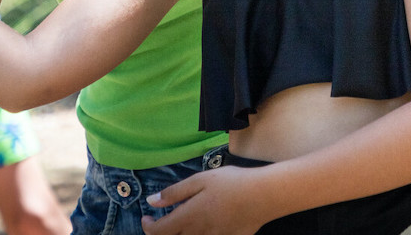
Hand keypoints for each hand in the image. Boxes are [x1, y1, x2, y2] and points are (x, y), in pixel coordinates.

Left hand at [142, 166, 272, 234]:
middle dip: (163, 232)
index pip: (159, 232)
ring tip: (184, 219)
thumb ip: (174, 193)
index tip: (146, 218)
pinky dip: (199, 234)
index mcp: (189, 217)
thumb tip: (152, 201)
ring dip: (181, 233)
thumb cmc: (231, 183)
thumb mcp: (200, 180)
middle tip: (162, 219)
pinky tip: (204, 223)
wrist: (263, 196)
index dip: (148, 227)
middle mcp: (198, 234)